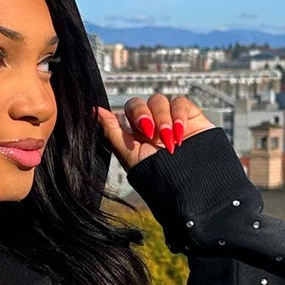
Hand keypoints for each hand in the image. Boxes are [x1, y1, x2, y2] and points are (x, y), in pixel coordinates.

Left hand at [97, 92, 212, 170]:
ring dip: (163, 118)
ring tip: (169, 140)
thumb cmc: (158, 175)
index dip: (135, 113)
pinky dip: (179, 115)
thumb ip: (112, 131)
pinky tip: (181, 133)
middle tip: (153, 134)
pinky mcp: (191, 118)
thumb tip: (94, 110)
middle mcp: (153, 124)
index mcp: (136, 132)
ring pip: (160, 100)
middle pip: (143, 102)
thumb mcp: (129, 154)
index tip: (141, 129)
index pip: (130, 108)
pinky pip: (181, 102)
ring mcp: (171, 120)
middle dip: (146, 115)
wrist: (190, 183)